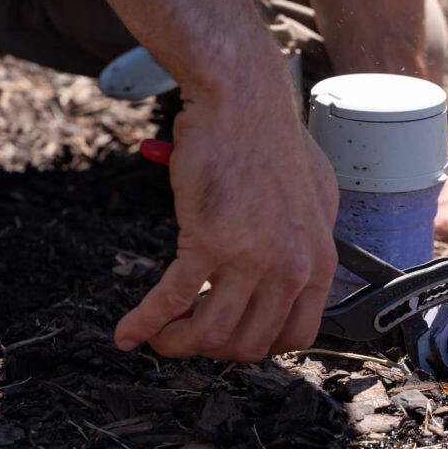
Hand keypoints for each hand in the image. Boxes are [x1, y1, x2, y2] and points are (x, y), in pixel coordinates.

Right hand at [114, 77, 338, 361]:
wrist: (241, 99)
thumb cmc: (272, 140)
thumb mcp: (313, 199)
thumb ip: (306, 242)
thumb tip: (291, 272)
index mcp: (319, 261)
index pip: (295, 336)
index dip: (257, 345)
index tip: (230, 336)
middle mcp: (293, 267)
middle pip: (250, 344)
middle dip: (213, 349)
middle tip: (187, 334)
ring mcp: (253, 258)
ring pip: (211, 334)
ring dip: (177, 344)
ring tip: (158, 337)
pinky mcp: (209, 242)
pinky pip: (171, 302)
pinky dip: (144, 323)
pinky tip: (127, 333)